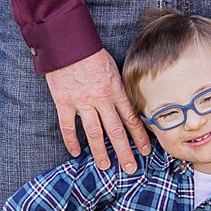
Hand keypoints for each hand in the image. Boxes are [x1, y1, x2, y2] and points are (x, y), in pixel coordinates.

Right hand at [45, 48, 149, 173]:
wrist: (68, 42)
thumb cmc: (91, 52)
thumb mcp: (113, 67)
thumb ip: (119, 87)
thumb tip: (129, 103)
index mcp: (115, 90)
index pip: (132, 118)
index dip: (140, 136)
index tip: (147, 150)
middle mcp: (101, 99)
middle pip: (116, 131)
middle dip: (125, 152)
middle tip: (131, 169)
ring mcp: (81, 102)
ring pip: (93, 133)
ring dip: (100, 152)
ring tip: (105, 166)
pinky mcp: (63, 102)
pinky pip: (68, 126)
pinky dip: (71, 141)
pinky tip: (75, 152)